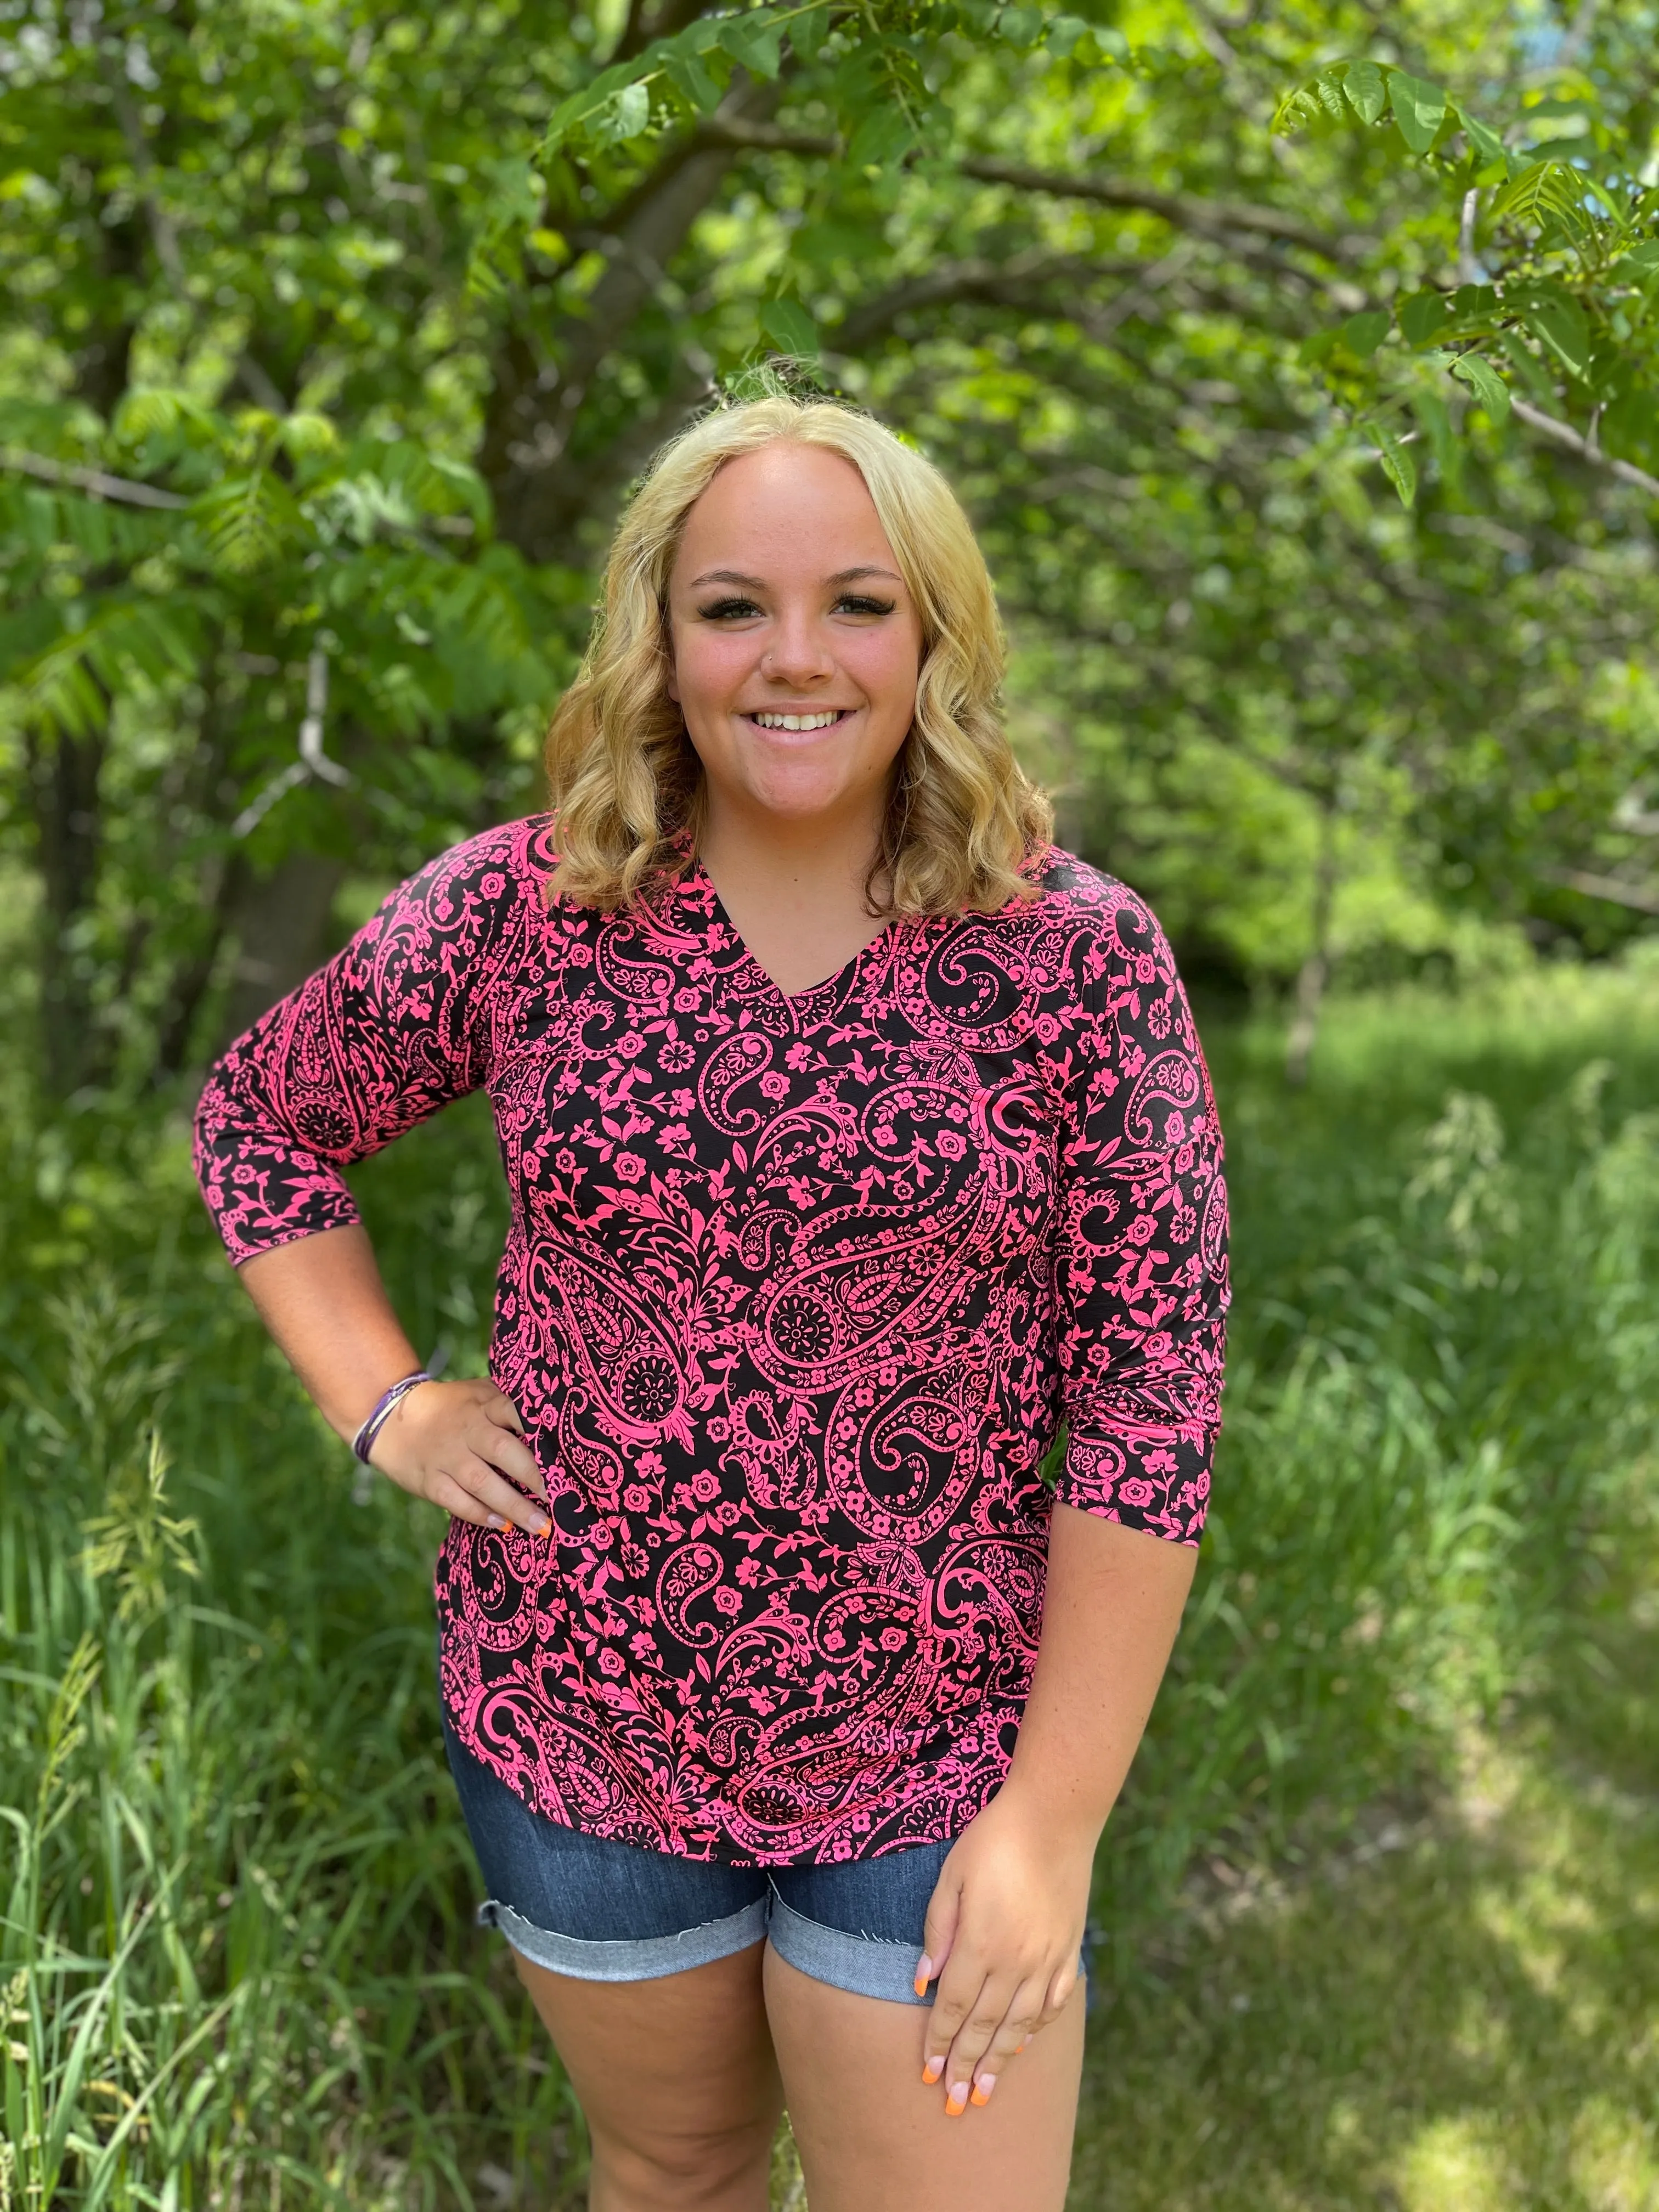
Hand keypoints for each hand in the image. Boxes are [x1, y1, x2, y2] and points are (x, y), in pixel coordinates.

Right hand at [369, 1377, 549, 1537]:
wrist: (393, 1420)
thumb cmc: (453, 1408)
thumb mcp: (479, 1394)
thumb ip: (509, 1402)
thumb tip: (557, 1418)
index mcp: (484, 1405)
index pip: (513, 1410)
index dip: (537, 1428)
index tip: (564, 1450)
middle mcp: (467, 1429)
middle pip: (501, 1450)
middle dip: (532, 1474)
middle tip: (561, 1497)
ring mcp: (446, 1456)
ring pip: (481, 1482)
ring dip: (513, 1505)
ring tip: (540, 1525)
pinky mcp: (429, 1480)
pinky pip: (455, 1500)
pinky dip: (479, 1514)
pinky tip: (503, 1526)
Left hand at [915, 1785, 1092, 2116]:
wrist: (1055, 1817)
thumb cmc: (993, 1840)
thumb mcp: (951, 1877)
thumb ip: (937, 1931)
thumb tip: (922, 1984)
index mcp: (980, 1943)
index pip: (953, 2008)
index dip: (939, 2043)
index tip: (927, 2073)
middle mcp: (1015, 1961)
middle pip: (985, 2026)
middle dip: (966, 2067)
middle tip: (954, 2104)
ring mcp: (1046, 1959)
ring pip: (1019, 2024)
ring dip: (1000, 2061)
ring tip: (985, 2092)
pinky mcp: (1068, 1950)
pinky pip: (1050, 2003)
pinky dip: (1035, 2029)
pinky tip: (1023, 2045)